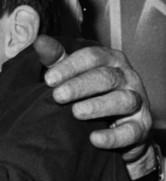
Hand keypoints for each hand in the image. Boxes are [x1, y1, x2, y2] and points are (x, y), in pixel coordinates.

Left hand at [36, 37, 151, 161]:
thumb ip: (57, 59)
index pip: (93, 56)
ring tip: (76, 112)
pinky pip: (131, 131)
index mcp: (111, 60)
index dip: (70, 66)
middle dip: (80, 85)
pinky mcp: (141, 127)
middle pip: (106, 77)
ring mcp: (137, 102)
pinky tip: (94, 138)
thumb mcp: (73, 74)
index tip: (48, 79)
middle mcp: (127, 78)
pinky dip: (113, 136)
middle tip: (57, 96)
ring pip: (123, 100)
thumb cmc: (91, 93)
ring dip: (98, 106)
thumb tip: (39, 42)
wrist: (116, 126)